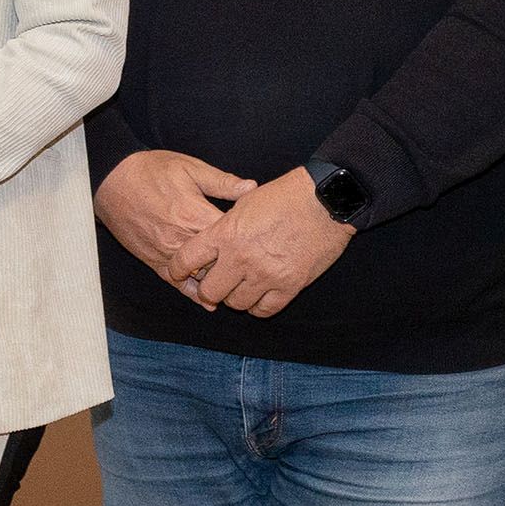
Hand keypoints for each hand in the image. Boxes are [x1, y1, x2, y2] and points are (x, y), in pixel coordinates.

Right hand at [95, 149, 254, 288]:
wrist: (111, 181)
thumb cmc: (151, 170)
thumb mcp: (190, 168)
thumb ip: (222, 182)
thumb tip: (252, 189)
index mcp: (196, 214)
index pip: (233, 236)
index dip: (251, 238)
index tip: (264, 237)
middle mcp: (182, 239)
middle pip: (220, 262)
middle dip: (239, 263)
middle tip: (258, 264)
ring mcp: (167, 253)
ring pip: (201, 276)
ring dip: (220, 280)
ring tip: (240, 284)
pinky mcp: (154, 261)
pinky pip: (177, 283)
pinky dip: (194, 293)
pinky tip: (209, 302)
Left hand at [178, 170, 352, 315]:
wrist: (327, 200)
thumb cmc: (286, 195)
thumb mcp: (245, 202)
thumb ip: (224, 225)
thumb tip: (212, 242)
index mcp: (225, 233)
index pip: (186, 260)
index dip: (177, 269)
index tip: (178, 272)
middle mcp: (241, 258)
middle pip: (209, 292)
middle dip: (208, 290)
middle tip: (214, 284)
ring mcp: (266, 274)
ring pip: (236, 304)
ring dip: (235, 297)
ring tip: (240, 287)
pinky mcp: (289, 286)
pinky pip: (264, 310)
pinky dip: (258, 306)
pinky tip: (259, 296)